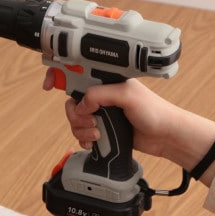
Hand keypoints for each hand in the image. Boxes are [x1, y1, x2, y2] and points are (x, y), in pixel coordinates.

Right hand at [43, 70, 214, 181]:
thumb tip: (81, 104)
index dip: (59, 76)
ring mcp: (101, 113)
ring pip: (75, 119)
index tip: (48, 85)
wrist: (166, 136)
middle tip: (89, 121)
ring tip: (97, 134)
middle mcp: (101, 95)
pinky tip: (94, 142)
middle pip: (71, 101)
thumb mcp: (127, 95)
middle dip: (74, 114)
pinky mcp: (103, 129)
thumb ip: (101, 94)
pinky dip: (84, 139)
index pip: (77, 73)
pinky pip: (82, 133)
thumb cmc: (154, 111)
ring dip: (80, 129)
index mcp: (106, 81)